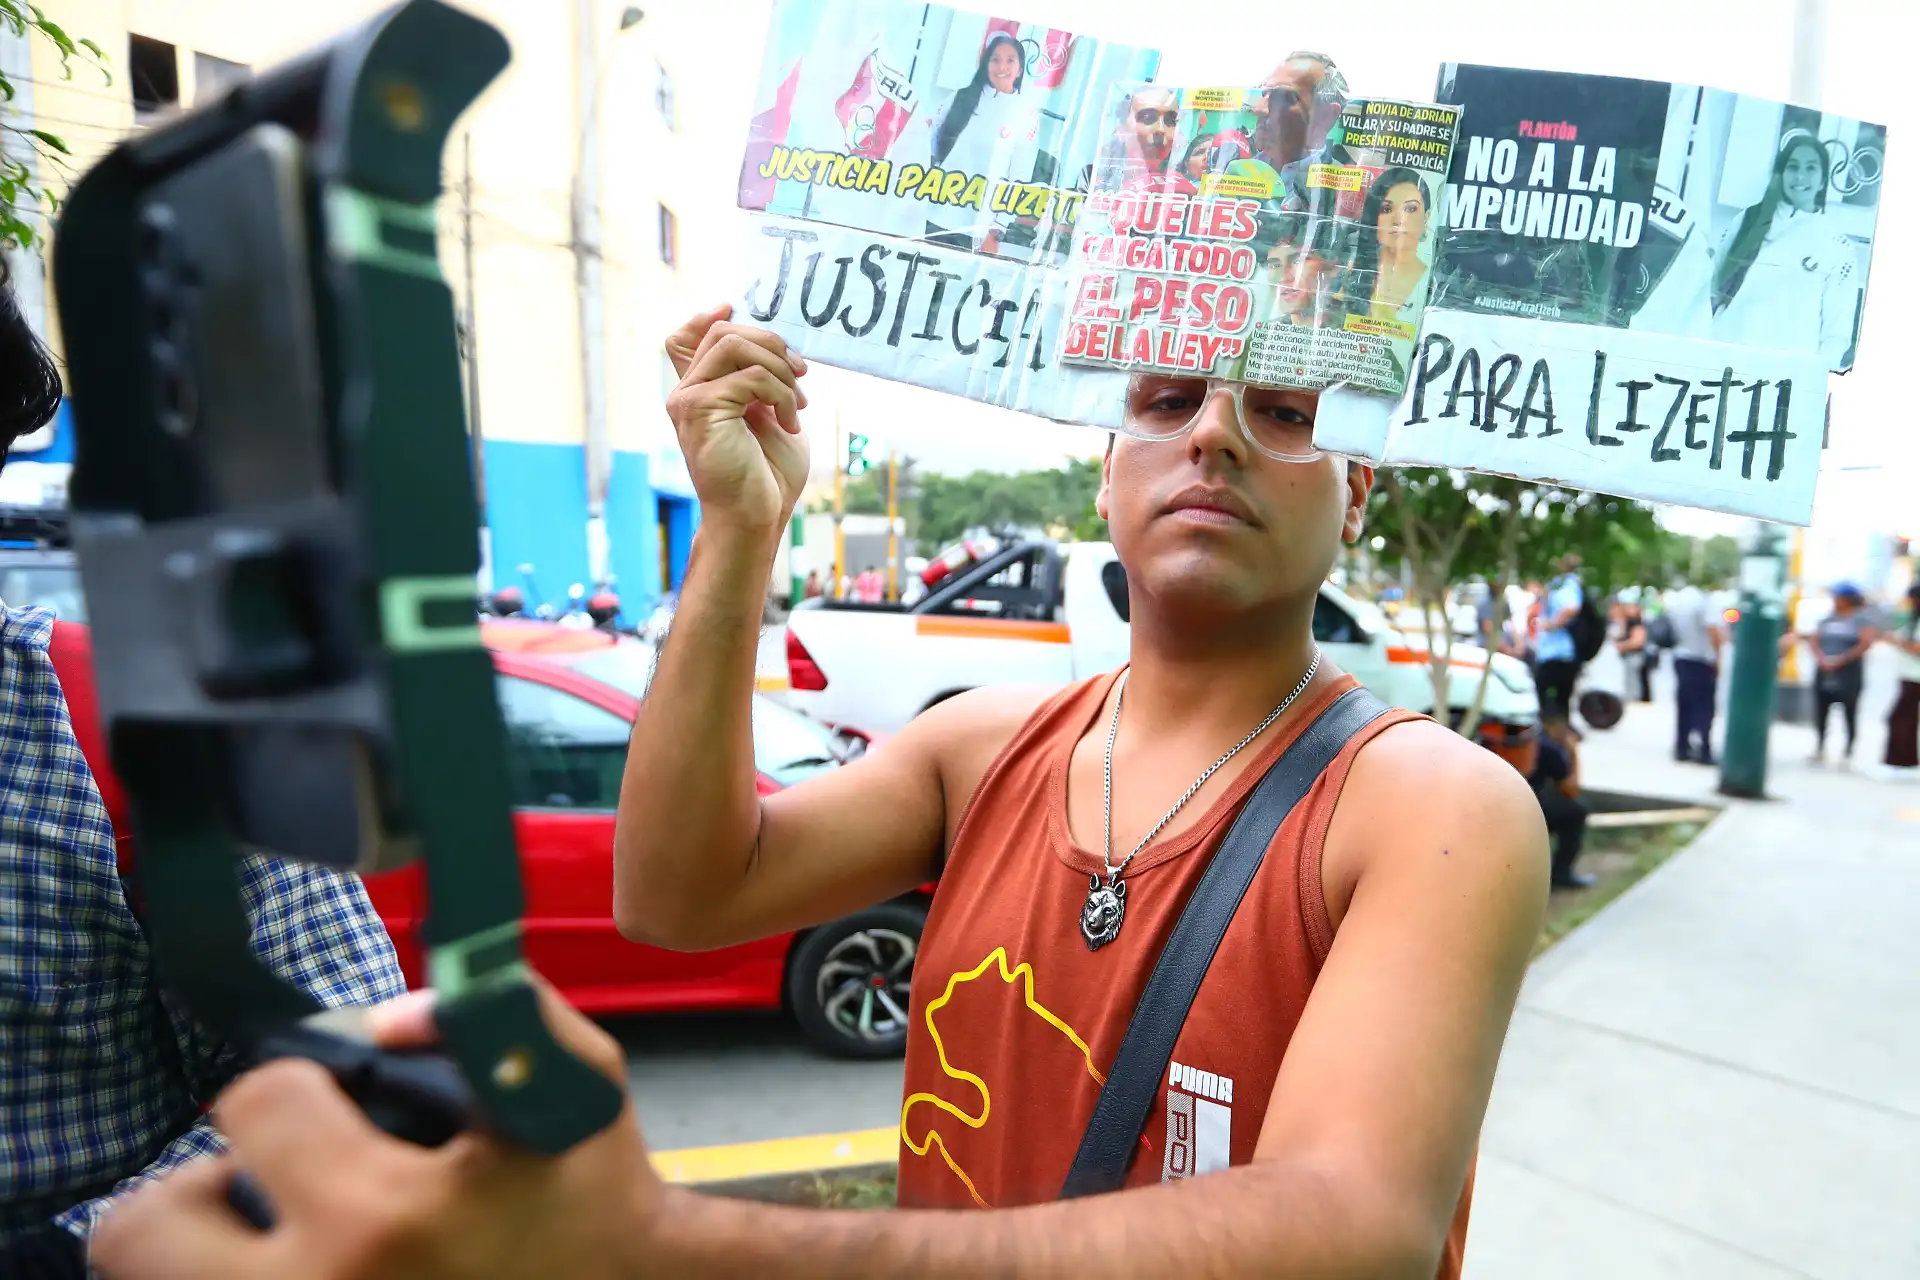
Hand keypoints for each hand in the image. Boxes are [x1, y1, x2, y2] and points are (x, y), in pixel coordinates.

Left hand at [91, 982, 661, 1279]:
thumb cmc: (596, 1192)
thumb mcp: (577, 1079)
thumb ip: (490, 1011)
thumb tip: (384, 1018)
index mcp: (381, 1214)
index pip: (254, 1103)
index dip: (295, 1087)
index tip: (336, 1108)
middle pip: (139, 1231)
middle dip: (197, 1191)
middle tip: (265, 1187)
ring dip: (208, 1251)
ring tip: (284, 1238)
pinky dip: (244, 1279)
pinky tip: (306, 1268)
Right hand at [664, 305, 810, 539]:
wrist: (757, 517)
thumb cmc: (767, 474)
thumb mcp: (769, 416)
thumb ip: (760, 381)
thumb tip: (771, 345)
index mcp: (700, 392)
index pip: (687, 337)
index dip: (709, 316)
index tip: (735, 308)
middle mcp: (685, 392)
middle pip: (722, 332)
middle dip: (771, 344)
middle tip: (801, 374)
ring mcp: (688, 400)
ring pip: (734, 345)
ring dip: (779, 368)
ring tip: (797, 403)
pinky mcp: (699, 409)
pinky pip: (750, 376)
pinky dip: (780, 394)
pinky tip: (790, 422)